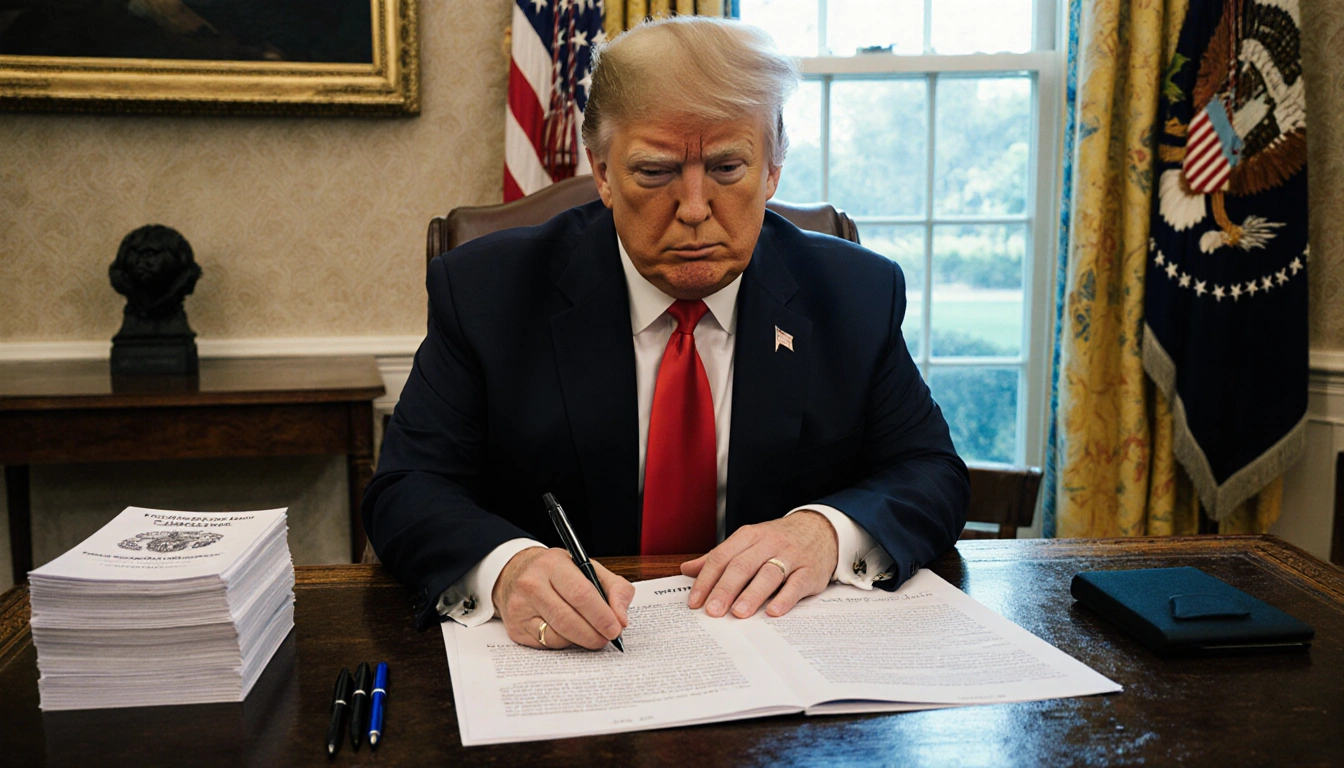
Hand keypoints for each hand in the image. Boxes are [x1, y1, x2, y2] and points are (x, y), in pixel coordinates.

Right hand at [492, 547, 633, 649]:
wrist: (515, 573)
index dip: (601, 616)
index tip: (616, 628)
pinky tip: (569, 633)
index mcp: (552, 565)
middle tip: (607, 638)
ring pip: (558, 637)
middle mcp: (531, 585)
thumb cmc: (557, 571)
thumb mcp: (588, 568)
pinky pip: (547, 645)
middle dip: (594, 634)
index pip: (581, 594)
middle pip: (568, 619)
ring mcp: (520, 609)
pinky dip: (564, 643)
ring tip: (591, 634)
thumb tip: (621, 619)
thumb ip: (614, 589)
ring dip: (581, 641)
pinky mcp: (515, 629)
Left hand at [680, 511, 837, 618]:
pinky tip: (773, 611)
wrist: (822, 529)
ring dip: (752, 594)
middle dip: (725, 589)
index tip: (695, 601)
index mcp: (749, 536)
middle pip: (742, 565)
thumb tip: (686, 570)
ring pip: (768, 574)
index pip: (722, 557)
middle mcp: (769, 543)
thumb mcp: (748, 542)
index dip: (706, 579)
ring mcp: (791, 557)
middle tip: (712, 611)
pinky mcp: (810, 571)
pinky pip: (796, 584)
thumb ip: (719, 557)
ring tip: (739, 613)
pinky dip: (785, 598)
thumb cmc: (778, 540)